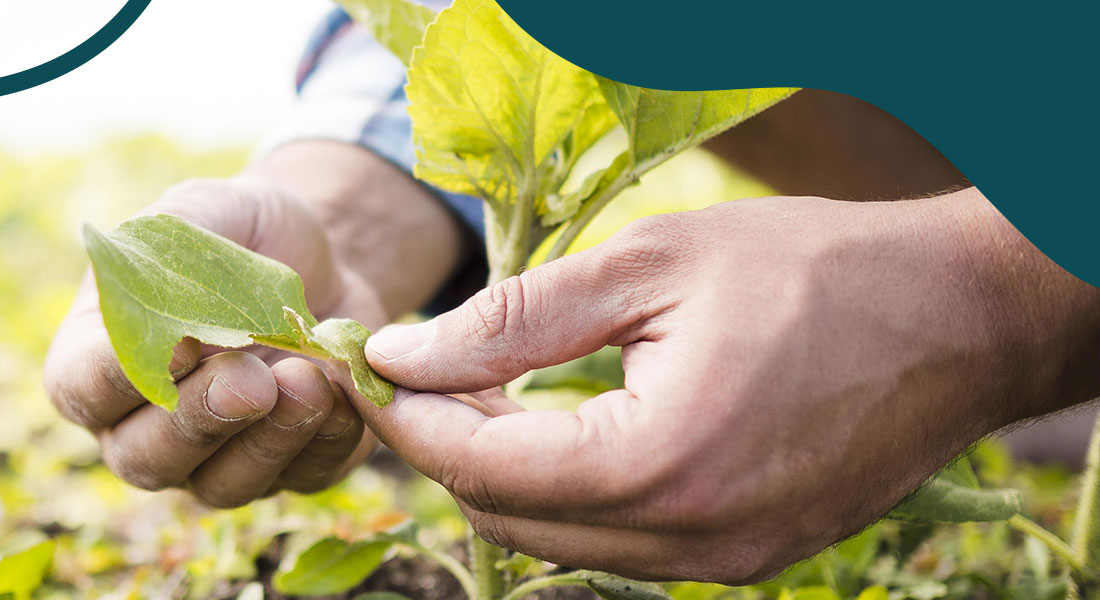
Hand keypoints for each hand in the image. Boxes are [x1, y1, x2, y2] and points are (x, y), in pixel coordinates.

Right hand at [44, 176, 384, 507]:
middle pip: (145, 459)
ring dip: (267, 440)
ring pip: (222, 485)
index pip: (82, 389)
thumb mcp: (201, 212)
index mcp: (99, 359)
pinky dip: (326, 440)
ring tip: (308, 380)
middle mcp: (144, 425)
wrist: (323, 257)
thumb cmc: (240, 233)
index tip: (177, 343)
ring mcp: (214, 458)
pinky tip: (343, 390)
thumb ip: (167, 254)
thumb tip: (172, 327)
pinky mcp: (288, 469)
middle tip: (251, 378)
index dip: (119, 377)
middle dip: (200, 420)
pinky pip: (301, 478)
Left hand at [350, 189, 1099, 582]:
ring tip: (481, 387)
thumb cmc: (814, 271)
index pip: (481, 465)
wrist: (959, 319)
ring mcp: (721, 564)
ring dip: (502, 470)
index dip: (408, 415)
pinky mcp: (744, 560)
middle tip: (415, 369)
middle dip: (444, 444)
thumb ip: (513, 320)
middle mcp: (687, 540)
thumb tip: (401, 354)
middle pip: (507, 516)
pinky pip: (617, 544)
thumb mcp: (649, 267)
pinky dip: (568, 491)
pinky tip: (558, 424)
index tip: (368, 364)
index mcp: (658, 463)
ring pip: (557, 540)